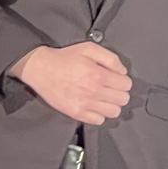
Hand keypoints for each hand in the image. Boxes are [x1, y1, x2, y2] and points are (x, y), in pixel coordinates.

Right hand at [13, 43, 132, 124]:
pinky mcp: (76, 113)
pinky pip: (98, 120)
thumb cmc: (63, 58)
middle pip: (123, 99)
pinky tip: (94, 105)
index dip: (123, 81)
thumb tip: (122, 70)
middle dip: (120, 92)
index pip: (126, 85)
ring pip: (114, 112)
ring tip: (104, 98)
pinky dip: (99, 114)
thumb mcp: (89, 48)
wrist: (41, 69)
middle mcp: (93, 91)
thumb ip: (110, 58)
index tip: (117, 79)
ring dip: (112, 104)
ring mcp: (85, 104)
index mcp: (98, 74)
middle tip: (111, 88)